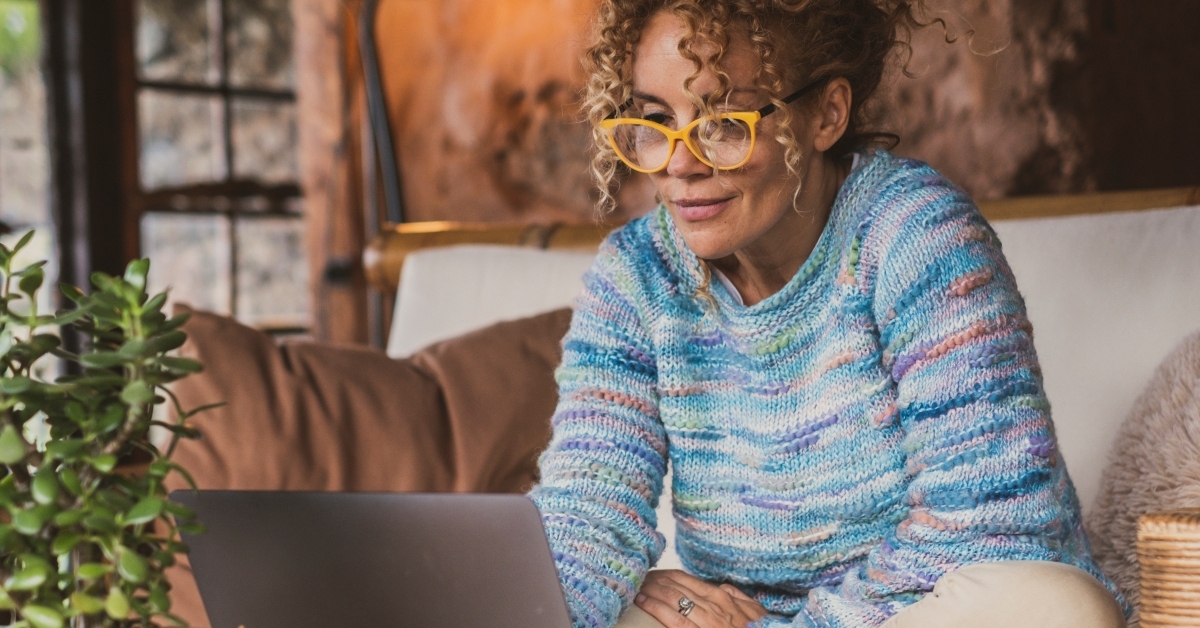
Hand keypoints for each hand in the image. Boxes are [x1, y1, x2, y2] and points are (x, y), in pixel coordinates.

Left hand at [635, 569, 768, 627]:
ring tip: (635, 584)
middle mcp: (712, 604)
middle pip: (675, 585)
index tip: (650, 573)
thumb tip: (724, 587)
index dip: (666, 575)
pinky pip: (673, 617)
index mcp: (722, 597)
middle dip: (654, 580)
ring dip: (651, 589)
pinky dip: (655, 606)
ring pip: (671, 597)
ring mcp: (705, 619)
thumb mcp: (755, 613)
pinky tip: (642, 600)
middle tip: (636, 575)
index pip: (686, 580)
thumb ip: (739, 598)